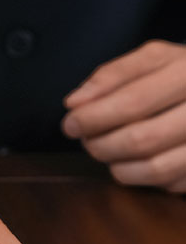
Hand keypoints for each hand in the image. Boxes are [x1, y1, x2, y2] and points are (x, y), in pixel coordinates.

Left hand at [61, 41, 185, 192]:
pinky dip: (146, 178)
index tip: (70, 124)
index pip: (134, 102)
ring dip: (120, 168)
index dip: (94, 117)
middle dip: (102, 145)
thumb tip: (75, 103)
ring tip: (108, 154)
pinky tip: (138, 163)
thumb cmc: (183, 73)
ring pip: (157, 169)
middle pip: (143, 139)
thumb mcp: (154, 59)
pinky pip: (172, 184)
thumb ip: (112, 75)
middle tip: (87, 141)